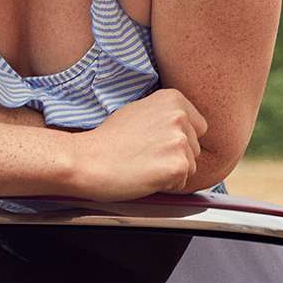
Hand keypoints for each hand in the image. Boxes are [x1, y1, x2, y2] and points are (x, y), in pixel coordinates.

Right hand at [70, 89, 208, 199]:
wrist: (85, 160)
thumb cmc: (105, 140)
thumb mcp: (136, 111)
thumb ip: (164, 115)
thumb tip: (182, 125)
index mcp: (172, 99)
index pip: (197, 126)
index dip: (176, 138)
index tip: (154, 142)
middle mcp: (180, 116)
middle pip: (195, 146)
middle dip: (175, 155)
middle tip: (144, 154)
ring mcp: (180, 141)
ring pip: (191, 165)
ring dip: (170, 170)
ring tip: (142, 164)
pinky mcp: (177, 165)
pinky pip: (183, 181)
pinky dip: (166, 184)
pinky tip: (144, 175)